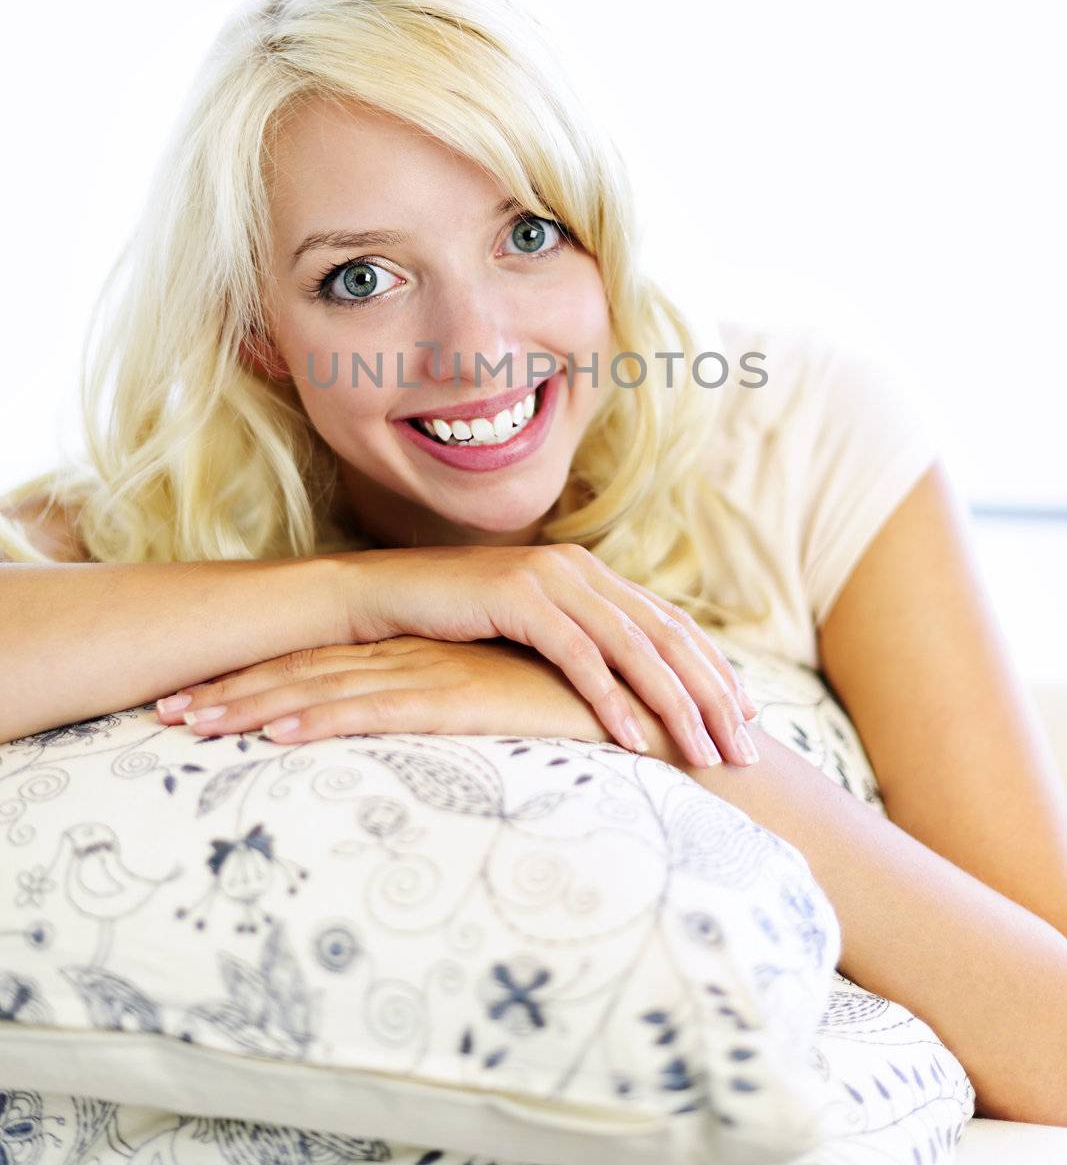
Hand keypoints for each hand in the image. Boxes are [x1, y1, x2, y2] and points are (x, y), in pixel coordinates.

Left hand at [155, 635, 618, 747]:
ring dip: (253, 705)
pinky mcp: (461, 696)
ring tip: (188, 725)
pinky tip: (271, 735)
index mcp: (426, 653)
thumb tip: (415, 728)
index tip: (204, 700)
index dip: (264, 681)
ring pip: (328, 686)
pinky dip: (319, 719)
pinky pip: (376, 709)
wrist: (649, 712)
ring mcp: (439, 670)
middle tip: (167, 712)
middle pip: (310, 669)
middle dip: (235, 690)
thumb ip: (457, 706)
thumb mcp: (501, 709)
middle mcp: (421, 652)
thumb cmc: (580, 716)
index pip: (328, 665)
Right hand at [332, 542, 759, 766]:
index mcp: (589, 573)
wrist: (379, 597)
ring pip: (634, 647)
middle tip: (746, 749)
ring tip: (706, 752)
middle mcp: (579, 569)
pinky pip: (578, 656)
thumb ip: (574, 644)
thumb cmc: (450, 627)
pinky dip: (611, 699)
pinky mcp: (518, 598)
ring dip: (676, 704)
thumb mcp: (526, 632)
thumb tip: (623, 690)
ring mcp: (550, 579)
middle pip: (666, 635)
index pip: (669, 623)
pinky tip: (635, 740)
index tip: (750, 716)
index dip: (714, 668)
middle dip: (712, 695)